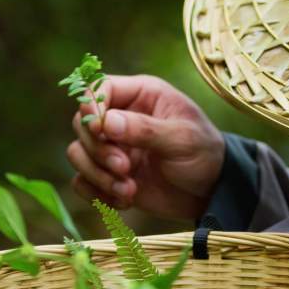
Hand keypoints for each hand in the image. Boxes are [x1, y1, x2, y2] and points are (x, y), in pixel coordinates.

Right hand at [66, 75, 224, 219]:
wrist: (210, 192)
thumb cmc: (204, 154)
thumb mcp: (183, 138)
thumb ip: (146, 129)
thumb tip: (107, 123)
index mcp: (141, 95)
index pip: (99, 88)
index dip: (91, 107)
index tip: (100, 130)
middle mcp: (121, 118)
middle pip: (82, 124)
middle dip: (98, 150)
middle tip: (125, 167)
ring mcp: (113, 147)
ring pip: (78, 154)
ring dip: (98, 175)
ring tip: (129, 190)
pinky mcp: (109, 175)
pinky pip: (83, 182)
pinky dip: (98, 194)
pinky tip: (125, 200)